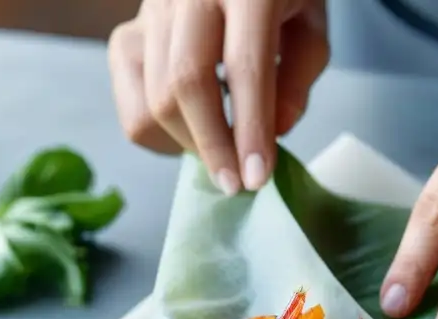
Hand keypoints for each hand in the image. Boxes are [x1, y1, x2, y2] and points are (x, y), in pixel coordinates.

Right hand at [108, 0, 328, 193]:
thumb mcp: (311, 23)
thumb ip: (298, 76)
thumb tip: (272, 134)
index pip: (244, 65)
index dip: (250, 130)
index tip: (257, 177)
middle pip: (185, 83)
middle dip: (212, 146)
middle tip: (235, 184)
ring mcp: (150, 11)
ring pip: (154, 98)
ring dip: (188, 144)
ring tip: (220, 154)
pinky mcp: (126, 34)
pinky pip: (130, 103)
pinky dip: (159, 135)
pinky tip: (191, 132)